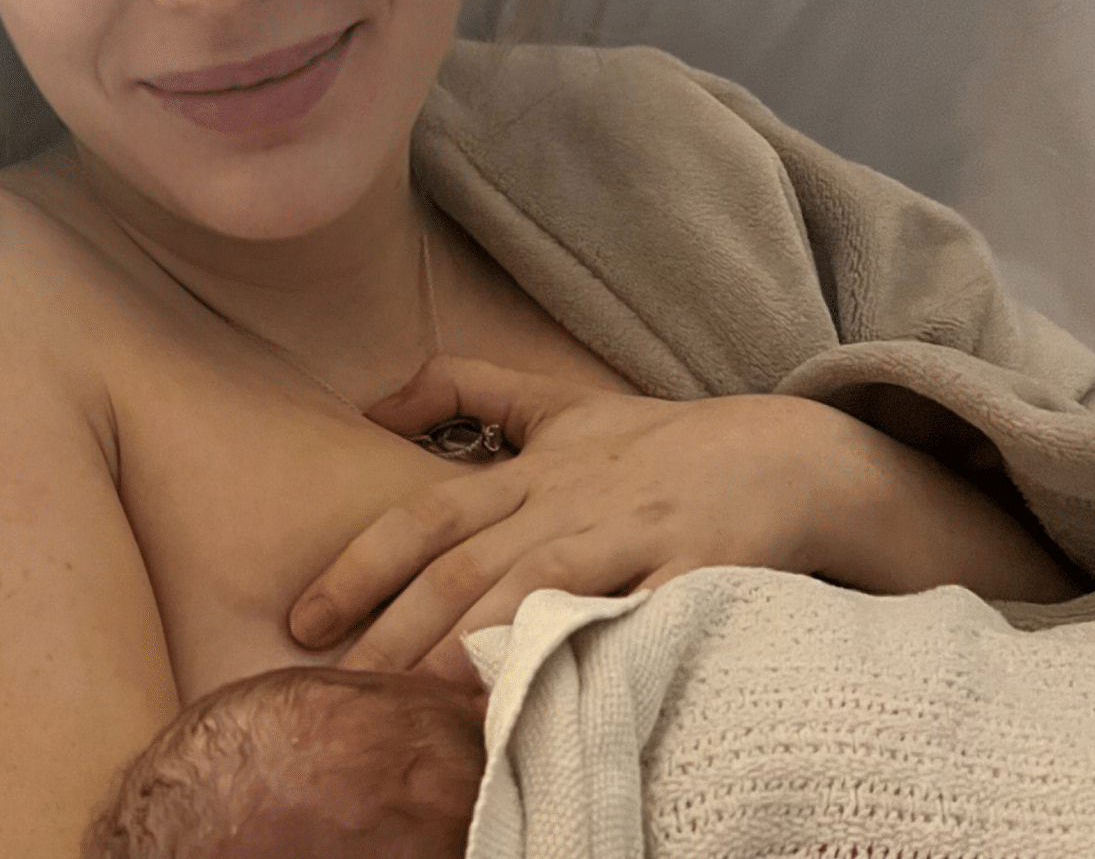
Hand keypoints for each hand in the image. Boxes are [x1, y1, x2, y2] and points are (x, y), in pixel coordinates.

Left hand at [288, 356, 858, 683]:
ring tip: (415, 704)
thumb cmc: (659, 441)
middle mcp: (570, 502)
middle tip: (340, 692)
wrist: (790, 455)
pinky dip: (585, 648)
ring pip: (534, 590)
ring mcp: (632, 537)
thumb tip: (371, 406)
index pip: (424, 517)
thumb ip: (463, 390)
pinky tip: (541, 690)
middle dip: (395, 632)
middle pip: (465, 567)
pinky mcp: (694, 572)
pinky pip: (631, 618)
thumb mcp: (557, 401)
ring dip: (471, 645)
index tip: (304, 620)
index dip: (359, 567)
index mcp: (530, 470)